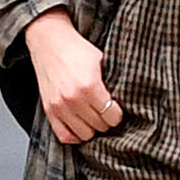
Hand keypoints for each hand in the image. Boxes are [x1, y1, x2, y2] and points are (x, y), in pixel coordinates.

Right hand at [22, 10, 119, 143]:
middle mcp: (73, 99)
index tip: (117, 109)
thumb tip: (130, 99)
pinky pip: (65, 136)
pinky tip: (80, 125)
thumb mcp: (102, 61)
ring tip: (93, 117)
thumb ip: (113, 82)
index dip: (118, 114)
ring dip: (92, 128)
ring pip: (84, 135)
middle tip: (106, 112)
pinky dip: (74, 135)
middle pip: (100, 126)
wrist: (49, 43)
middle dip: (106, 121)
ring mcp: (59, 107)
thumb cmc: (77, 50)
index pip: (112, 116)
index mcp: (90, 86)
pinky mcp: (49, 111)